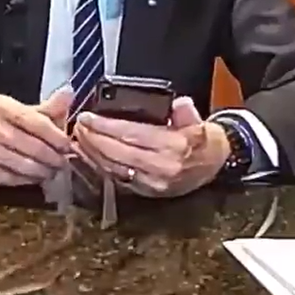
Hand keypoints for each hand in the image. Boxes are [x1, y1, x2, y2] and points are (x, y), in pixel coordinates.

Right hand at [0, 89, 73, 187]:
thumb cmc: (0, 124)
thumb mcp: (22, 111)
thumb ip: (48, 107)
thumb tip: (69, 92)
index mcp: (0, 106)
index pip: (35, 121)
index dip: (55, 135)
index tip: (68, 145)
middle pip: (31, 146)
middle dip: (52, 157)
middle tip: (64, 162)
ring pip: (23, 165)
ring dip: (43, 170)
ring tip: (53, 170)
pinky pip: (12, 179)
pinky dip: (28, 179)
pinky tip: (37, 177)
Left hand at [73, 96, 230, 197]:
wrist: (215, 166)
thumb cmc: (203, 140)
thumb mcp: (196, 118)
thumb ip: (183, 109)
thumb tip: (174, 103)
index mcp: (174, 146)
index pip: (132, 134)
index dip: (106, 126)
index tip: (88, 117)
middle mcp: (162, 167)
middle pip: (118, 152)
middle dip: (93, 139)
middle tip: (78, 125)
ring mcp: (153, 183)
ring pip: (114, 168)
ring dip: (92, 153)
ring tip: (78, 138)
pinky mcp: (146, 192)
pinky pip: (117, 178)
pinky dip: (99, 166)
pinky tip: (88, 155)